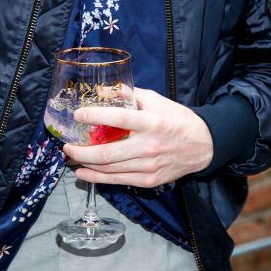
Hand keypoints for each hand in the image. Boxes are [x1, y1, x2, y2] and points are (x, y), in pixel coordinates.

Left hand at [62, 86, 212, 187]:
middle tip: (66, 146)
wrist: (203, 145)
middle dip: (81, 151)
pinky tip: (84, 173)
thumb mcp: (157, 100)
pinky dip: (97, 178)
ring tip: (72, 157)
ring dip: (86, 164)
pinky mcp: (148, 180)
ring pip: (109, 168)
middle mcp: (148, 146)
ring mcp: (148, 166)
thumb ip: (131, 95)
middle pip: (107, 152)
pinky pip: (118, 180)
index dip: (95, 116)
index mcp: (151, 122)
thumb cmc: (178, 119)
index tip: (78, 114)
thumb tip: (106, 91)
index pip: (119, 118)